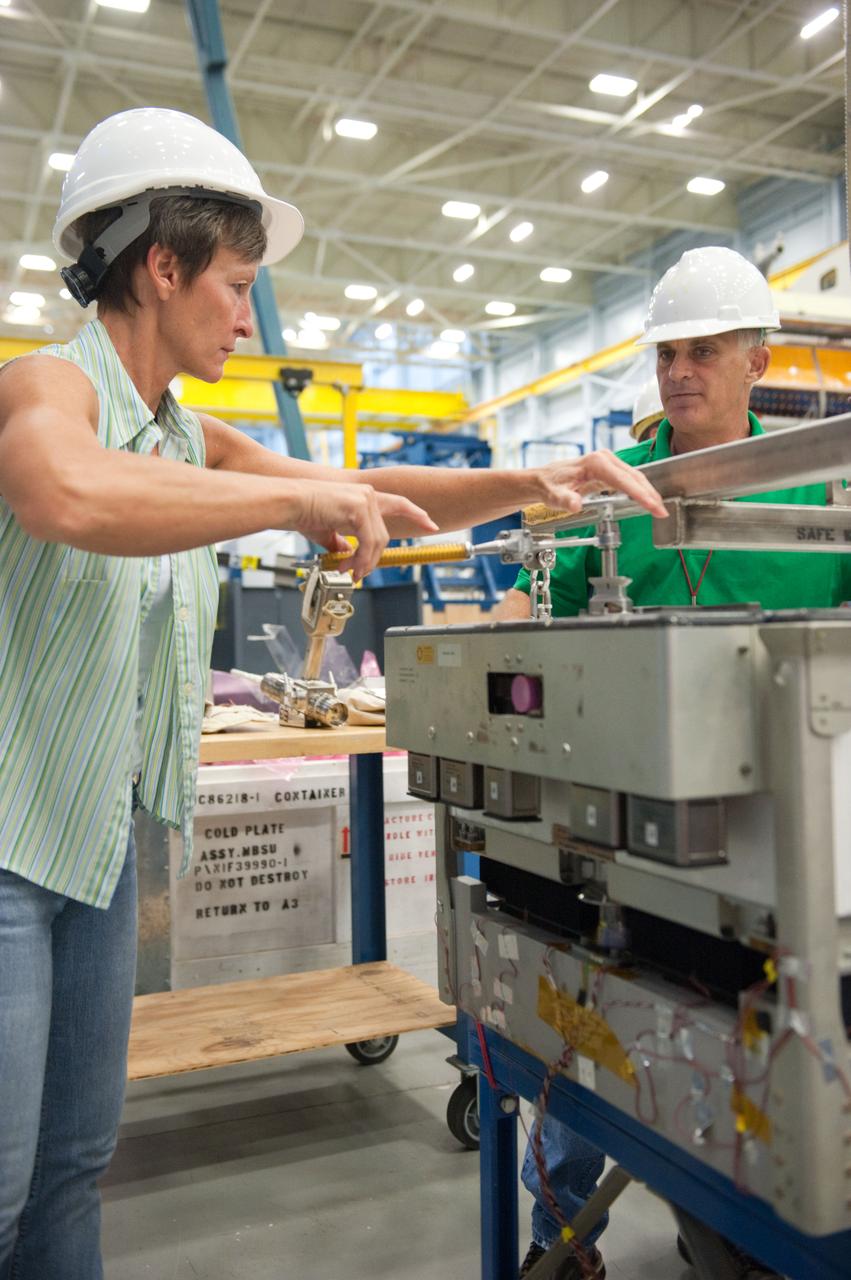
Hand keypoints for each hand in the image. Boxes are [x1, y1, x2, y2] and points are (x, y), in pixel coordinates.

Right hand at [294, 481, 436, 579]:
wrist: (289, 503)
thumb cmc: (303, 513)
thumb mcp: (327, 530)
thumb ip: (340, 541)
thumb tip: (346, 555)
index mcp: (363, 496)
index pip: (398, 504)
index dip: (417, 514)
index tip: (431, 526)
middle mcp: (368, 495)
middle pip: (383, 536)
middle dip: (372, 560)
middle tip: (355, 574)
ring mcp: (364, 500)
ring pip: (377, 542)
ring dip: (364, 563)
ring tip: (348, 573)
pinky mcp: (357, 509)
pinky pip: (367, 542)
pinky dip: (360, 559)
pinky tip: (348, 567)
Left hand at [534, 450, 667, 518]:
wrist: (543, 479)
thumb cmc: (549, 485)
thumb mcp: (554, 496)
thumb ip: (565, 500)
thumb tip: (575, 505)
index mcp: (595, 463)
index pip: (624, 480)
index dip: (640, 495)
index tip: (653, 506)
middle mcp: (604, 458)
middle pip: (634, 477)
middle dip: (649, 494)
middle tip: (661, 512)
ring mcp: (608, 462)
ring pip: (635, 476)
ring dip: (647, 492)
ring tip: (658, 508)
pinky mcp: (609, 468)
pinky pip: (629, 478)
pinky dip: (640, 489)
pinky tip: (646, 499)